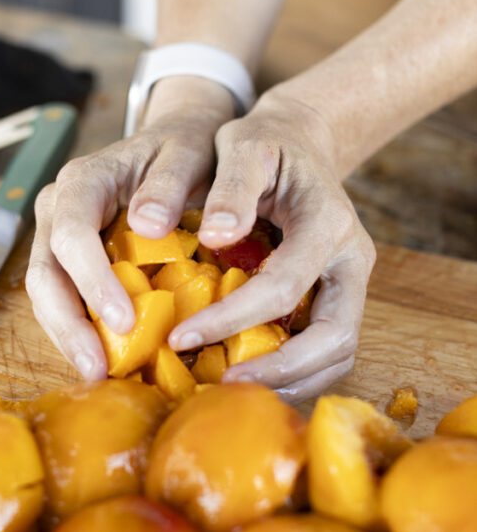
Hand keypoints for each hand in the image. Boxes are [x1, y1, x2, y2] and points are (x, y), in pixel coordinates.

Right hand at [26, 77, 234, 379]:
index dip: (92, 280)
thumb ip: (169, 183)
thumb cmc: (186, 146)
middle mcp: (59, 207)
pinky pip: (67, 298)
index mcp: (82, 180)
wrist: (179, 139)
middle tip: (98, 367)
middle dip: (68, 324)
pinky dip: (83, 329)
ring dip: (69, 336)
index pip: (72, 233)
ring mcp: (59, 234)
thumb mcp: (189, 153)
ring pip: (47, 292)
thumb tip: (147, 224)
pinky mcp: (72, 259)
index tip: (122, 320)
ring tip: (99, 373)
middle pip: (45, 272)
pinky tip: (105, 359)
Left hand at [167, 89, 375, 402]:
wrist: (298, 142)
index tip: (180, 337)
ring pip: (336, 355)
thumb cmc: (264, 145)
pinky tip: (242, 374)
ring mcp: (349, 284)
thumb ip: (233, 187)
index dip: (232, 318)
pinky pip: (322, 350)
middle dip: (277, 370)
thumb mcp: (243, 146)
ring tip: (228, 389)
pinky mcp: (336, 299)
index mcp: (330, 225)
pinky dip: (288, 372)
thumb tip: (216, 236)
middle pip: (333, 339)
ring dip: (287, 381)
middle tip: (220, 385)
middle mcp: (352, 262)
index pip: (285, 288)